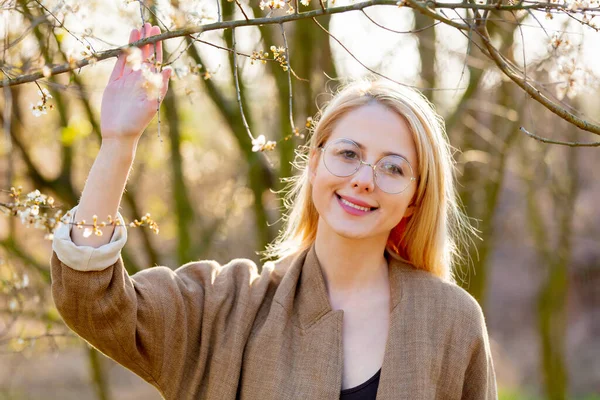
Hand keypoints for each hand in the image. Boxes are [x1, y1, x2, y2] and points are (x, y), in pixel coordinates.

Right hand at [100, 24, 170, 140]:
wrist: (119, 133)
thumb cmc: (138, 121)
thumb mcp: (152, 103)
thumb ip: (160, 86)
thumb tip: (169, 69)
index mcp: (150, 84)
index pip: (155, 61)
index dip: (157, 47)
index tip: (158, 32)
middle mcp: (140, 80)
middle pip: (145, 55)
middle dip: (147, 40)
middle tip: (149, 24)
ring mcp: (127, 81)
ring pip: (132, 57)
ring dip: (135, 44)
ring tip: (138, 29)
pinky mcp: (114, 83)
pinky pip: (119, 65)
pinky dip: (122, 54)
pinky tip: (126, 44)